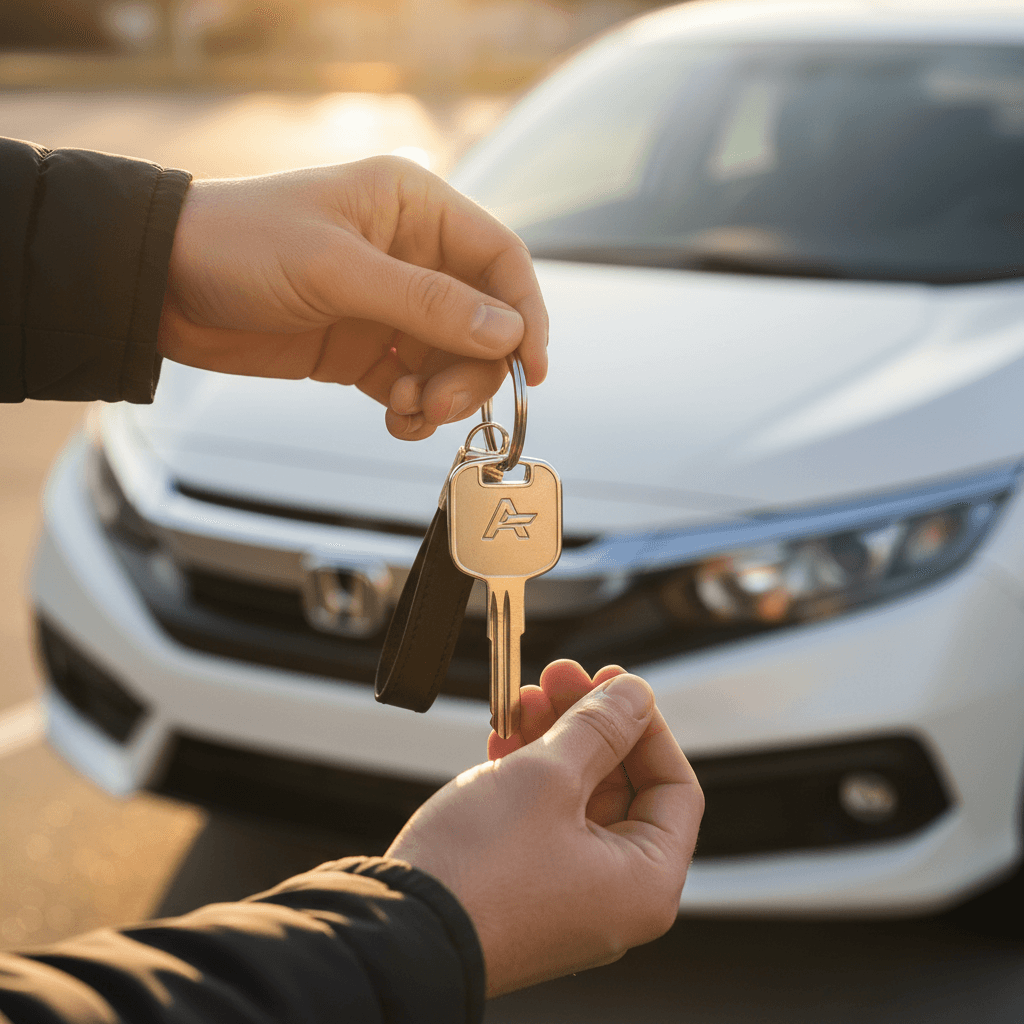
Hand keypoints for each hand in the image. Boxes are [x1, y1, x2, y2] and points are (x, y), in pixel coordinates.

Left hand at [158, 156, 547, 439]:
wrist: (162, 285)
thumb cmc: (242, 245)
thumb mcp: (337, 269)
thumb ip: (426, 303)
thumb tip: (507, 333)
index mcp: (414, 209)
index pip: (499, 259)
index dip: (525, 312)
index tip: (533, 367)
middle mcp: (411, 255)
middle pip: (483, 321)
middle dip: (474, 369)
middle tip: (444, 405)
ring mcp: (388, 306)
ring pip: (452, 360)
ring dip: (445, 396)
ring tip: (412, 414)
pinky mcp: (364, 350)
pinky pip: (415, 386)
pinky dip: (416, 411)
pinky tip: (397, 420)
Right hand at [386, 661, 703, 997]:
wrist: (398, 933)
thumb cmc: (478, 872)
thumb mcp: (549, 777)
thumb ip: (600, 727)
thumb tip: (634, 694)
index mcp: (644, 883)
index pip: (674, 788)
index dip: (646, 726)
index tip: (615, 685)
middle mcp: (614, 896)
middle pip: (622, 786)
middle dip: (589, 723)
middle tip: (561, 676)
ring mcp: (568, 894)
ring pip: (577, 797)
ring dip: (553, 740)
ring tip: (523, 696)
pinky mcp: (525, 887)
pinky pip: (543, 819)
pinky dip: (528, 775)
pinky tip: (504, 737)